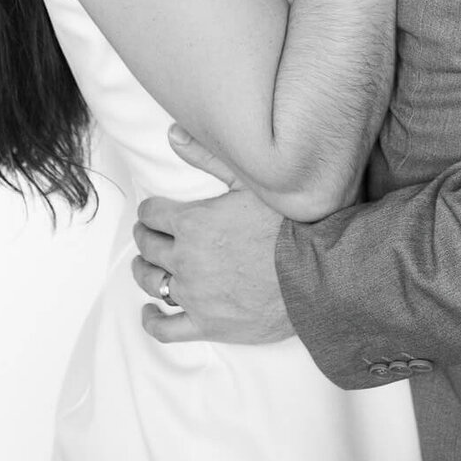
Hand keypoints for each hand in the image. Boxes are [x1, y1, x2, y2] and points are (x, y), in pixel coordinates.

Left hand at [132, 127, 293, 343]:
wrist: (315, 274)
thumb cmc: (286, 225)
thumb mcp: (247, 181)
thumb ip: (206, 157)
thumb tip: (172, 133)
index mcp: (192, 223)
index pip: (151, 214)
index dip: (150, 210)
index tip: (154, 212)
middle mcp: (186, 260)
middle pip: (147, 246)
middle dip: (146, 236)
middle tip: (151, 234)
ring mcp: (195, 295)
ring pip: (152, 283)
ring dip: (145, 271)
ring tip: (149, 265)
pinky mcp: (207, 324)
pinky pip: (166, 328)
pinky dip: (152, 321)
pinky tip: (150, 312)